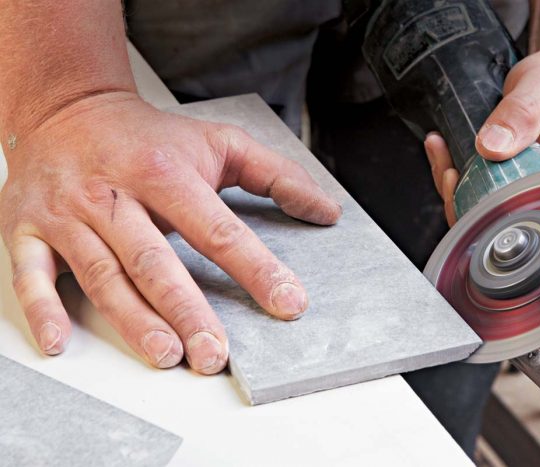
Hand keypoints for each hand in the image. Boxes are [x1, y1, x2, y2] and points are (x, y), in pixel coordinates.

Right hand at [0, 92, 341, 373]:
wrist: (70, 109)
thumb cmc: (150, 137)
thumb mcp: (220, 142)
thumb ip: (277, 175)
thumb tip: (326, 209)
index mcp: (166, 173)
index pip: (219, 230)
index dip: (256, 269)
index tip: (287, 303)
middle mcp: (117, 196)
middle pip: (156, 261)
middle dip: (187, 310)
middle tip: (215, 353)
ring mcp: (71, 215)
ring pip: (104, 275)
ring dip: (134, 320)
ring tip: (167, 355)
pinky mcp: (30, 229)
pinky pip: (32, 274)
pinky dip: (44, 310)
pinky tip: (61, 343)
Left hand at [424, 46, 539, 287]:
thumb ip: (522, 114)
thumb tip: (490, 148)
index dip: (523, 222)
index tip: (486, 204)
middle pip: (524, 222)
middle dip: (479, 210)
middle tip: (452, 179)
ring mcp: (539, 191)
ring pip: (497, 212)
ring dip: (461, 194)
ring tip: (444, 162)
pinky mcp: (514, 184)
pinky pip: (483, 193)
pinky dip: (458, 177)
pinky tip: (441, 150)